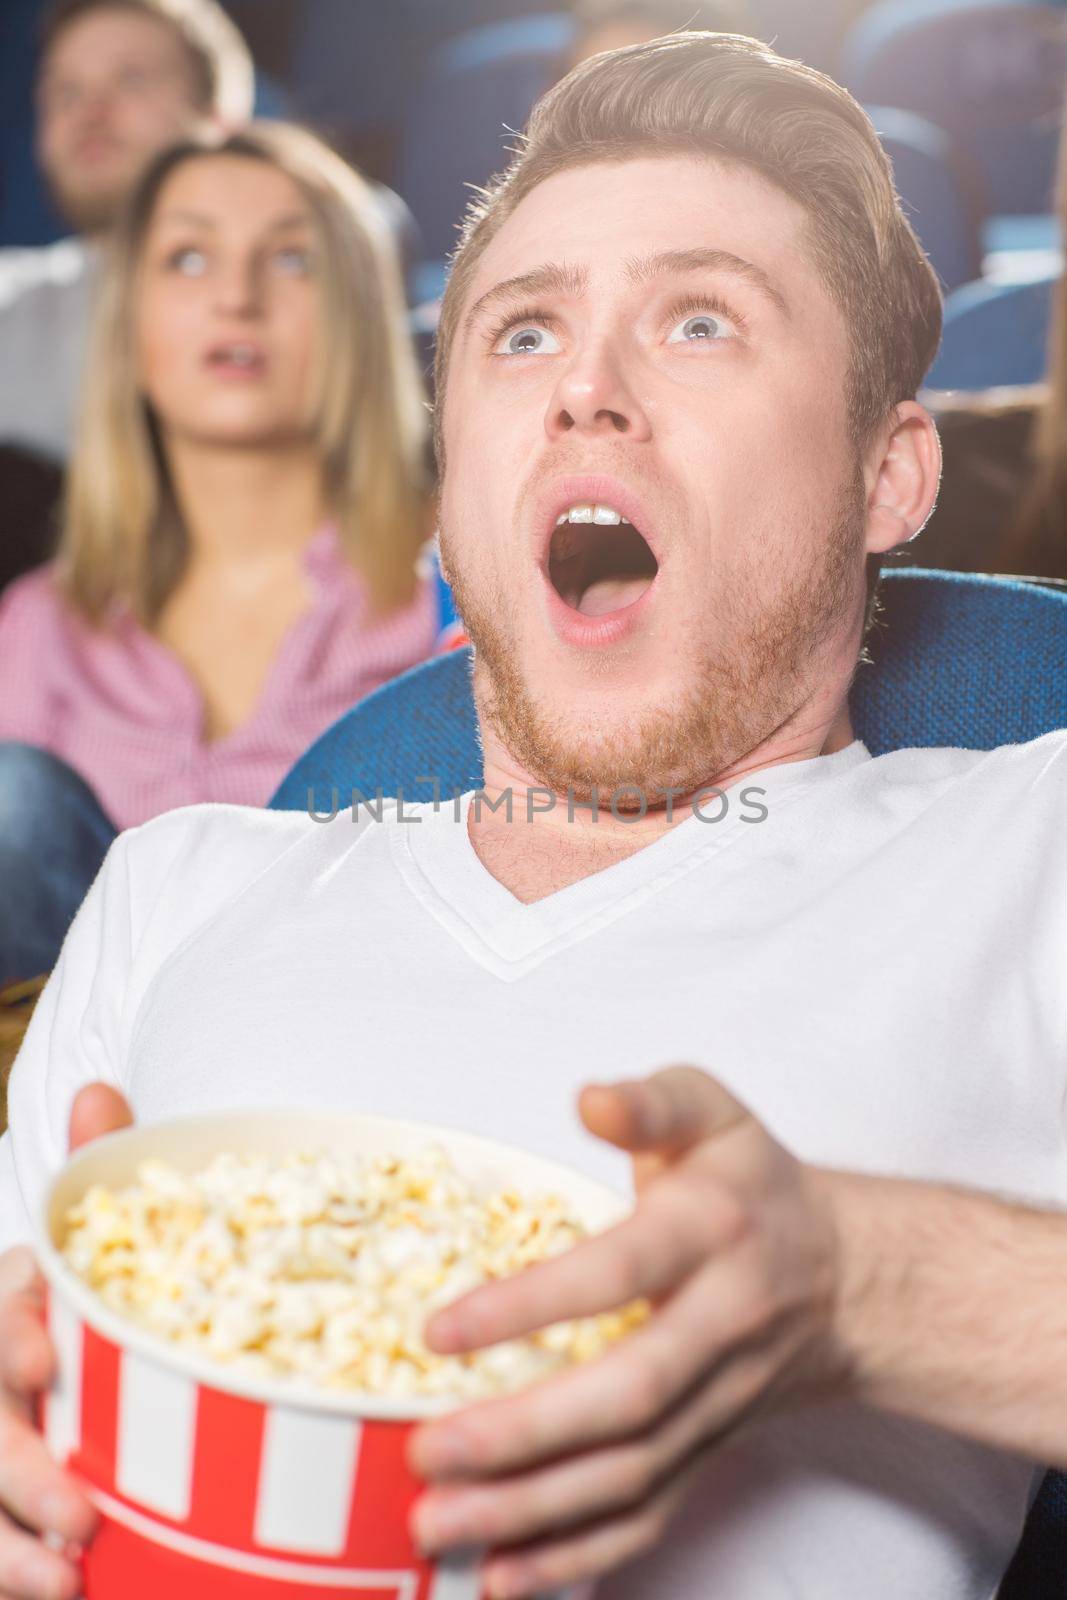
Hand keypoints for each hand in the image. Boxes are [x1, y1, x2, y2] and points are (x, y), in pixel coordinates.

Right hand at [0, 1084, 131, 1597]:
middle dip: (18, 1466)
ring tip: (70, 1577)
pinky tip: (57, 1588)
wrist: (59, 1368)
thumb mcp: (97, 1241)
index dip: (11, 1328)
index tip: (41, 1356)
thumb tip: (101, 1093)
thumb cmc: (86, 1303)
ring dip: (7, 1546)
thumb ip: (98, 1172)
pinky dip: (10, 1568)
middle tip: (82, 1512)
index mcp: (12, 1304)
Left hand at [408, 1067, 851, 1598]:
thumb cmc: (751, 1184)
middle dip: (524, 1434)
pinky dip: (581, 1556)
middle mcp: (720, 1323)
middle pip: (629, 1397)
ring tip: (439, 1523)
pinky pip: (652, 1514)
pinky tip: (507, 1576)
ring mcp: (719, 1400)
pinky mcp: (711, 1449)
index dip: (533, 1304)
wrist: (844, 1276)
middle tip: (426, 1450)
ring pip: (634, 1473)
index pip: (619, 1271)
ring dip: (535, 1511)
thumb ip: (650, 1100)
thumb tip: (590, 1098)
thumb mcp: (709, 1112)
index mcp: (711, 1230)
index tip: (440, 1330)